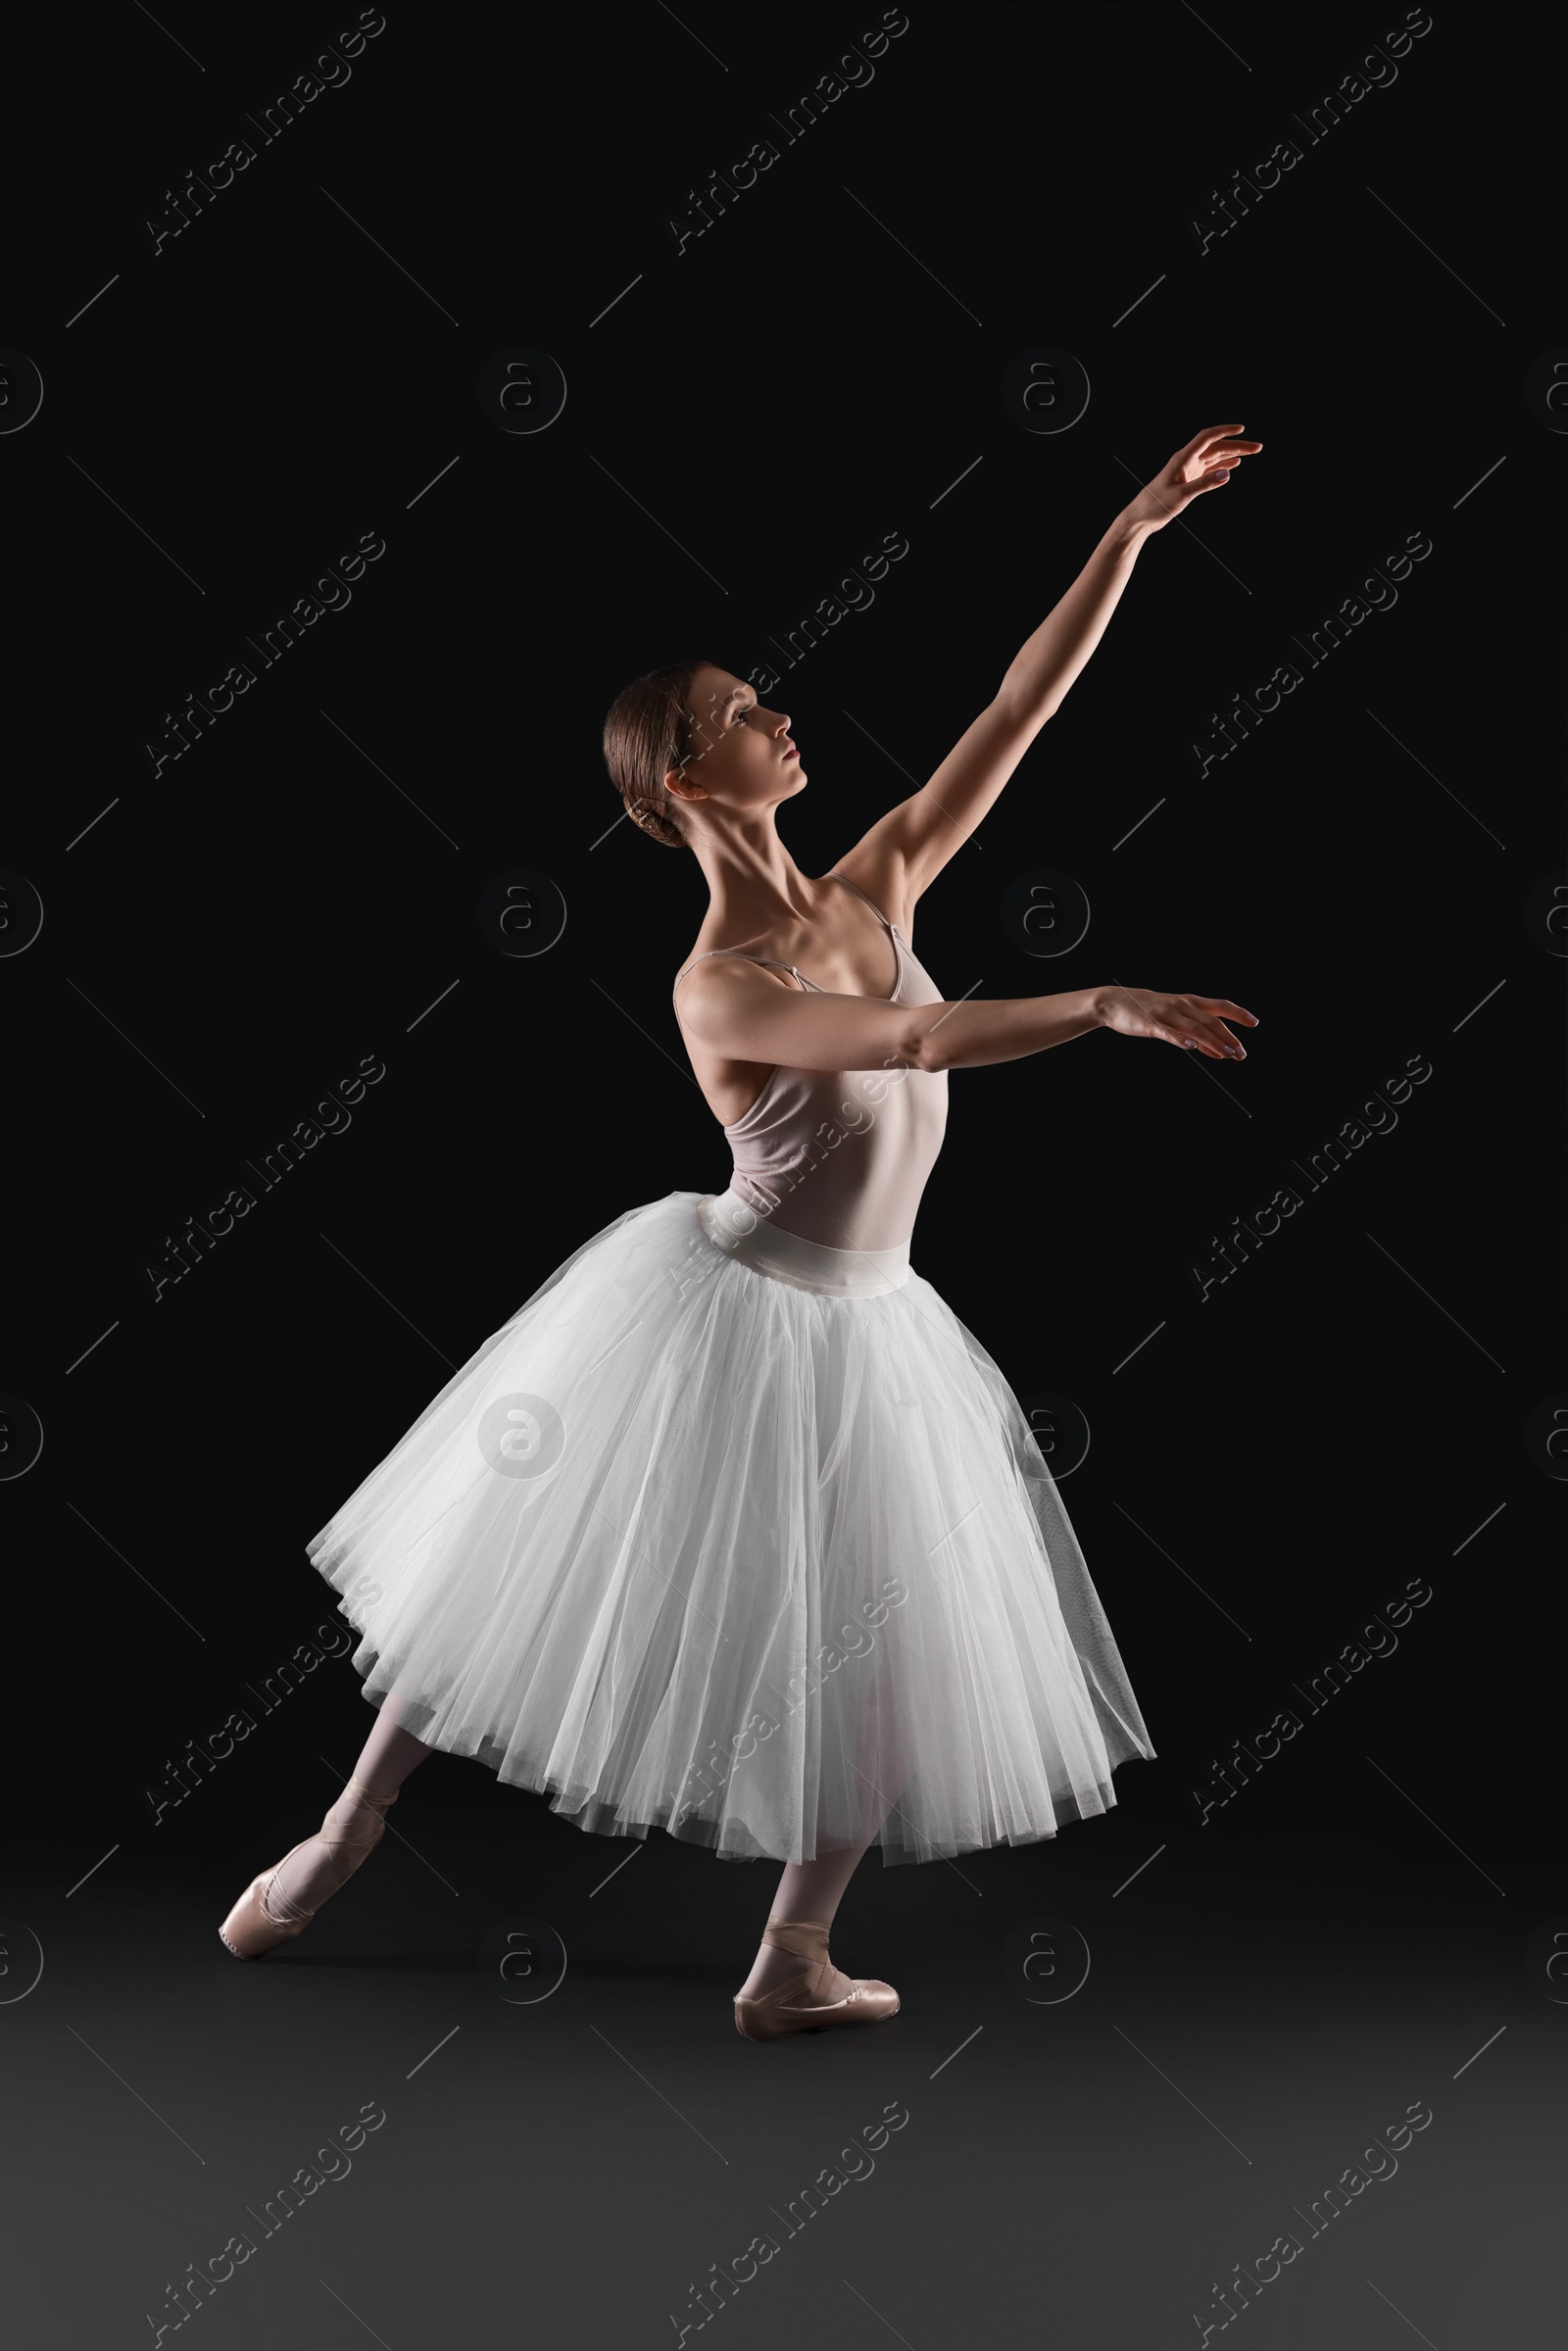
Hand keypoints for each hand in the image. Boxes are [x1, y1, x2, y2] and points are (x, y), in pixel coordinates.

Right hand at [1095, 987, 1257, 1059]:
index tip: (1254, 1023)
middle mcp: (1182, 1005)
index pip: (1220, 1006)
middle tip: (1241, 1054)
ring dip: (1213, 1042)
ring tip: (1227, 1055)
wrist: (1114, 1002)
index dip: (1238, 1013)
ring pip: (1195, 1028)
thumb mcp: (1175, 1019)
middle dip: (1229, 1038)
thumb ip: (1197, 1034)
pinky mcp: (1150, 1024)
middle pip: (1211, 1021)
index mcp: (1190, 1002)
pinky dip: (1180, 1039)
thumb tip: (1218, 1050)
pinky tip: (1190, 1047)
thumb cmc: (1147, 1011)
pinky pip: (1168, 1032)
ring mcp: (1167, 1014)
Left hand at [1123, 424, 1262, 532]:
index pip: (1207, 438)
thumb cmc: (1156, 505)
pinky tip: (1233, 465)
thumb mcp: (1181, 496)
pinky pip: (1209, 468)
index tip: (1243, 429)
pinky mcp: (1189, 480)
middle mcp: (1187, 460)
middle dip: (1237, 445)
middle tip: (1257, 447)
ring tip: (1251, 453)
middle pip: (1216, 447)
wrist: (1141, 517)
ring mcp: (1188, 469)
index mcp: (1183, 458)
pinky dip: (1222, 465)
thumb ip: (1204, 484)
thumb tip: (1228, 475)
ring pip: (1214, 457)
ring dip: (1233, 454)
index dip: (1225, 431)